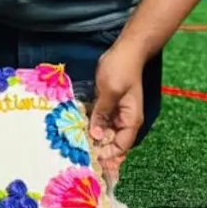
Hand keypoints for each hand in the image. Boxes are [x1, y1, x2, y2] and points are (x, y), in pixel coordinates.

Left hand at [90, 45, 144, 186]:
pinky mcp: (107, 104)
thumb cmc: (121, 69)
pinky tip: (76, 129)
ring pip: (104, 132)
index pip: (121, 146)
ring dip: (92, 138)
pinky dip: (90, 125)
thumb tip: (96, 136)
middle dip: (99, 149)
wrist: (125, 50)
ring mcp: (116, 112)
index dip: (107, 154)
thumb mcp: (110, 91)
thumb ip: (102, 114)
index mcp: (131, 120)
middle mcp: (125, 120)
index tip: (90, 157)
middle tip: (80, 156)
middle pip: (112, 142)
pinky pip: (99, 120)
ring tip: (75, 146)